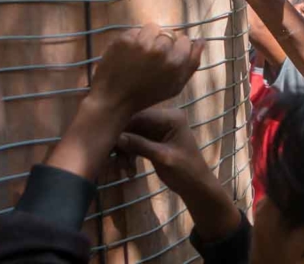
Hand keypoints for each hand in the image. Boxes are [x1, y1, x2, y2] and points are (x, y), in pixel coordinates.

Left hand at [89, 23, 203, 116]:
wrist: (114, 99)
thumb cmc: (147, 95)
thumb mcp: (176, 86)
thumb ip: (192, 63)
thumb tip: (201, 40)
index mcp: (176, 62)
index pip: (185, 41)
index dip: (177, 49)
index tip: (167, 58)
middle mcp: (161, 50)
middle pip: (169, 34)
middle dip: (162, 43)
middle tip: (151, 59)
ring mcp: (141, 43)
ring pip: (153, 28)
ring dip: (149, 37)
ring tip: (140, 53)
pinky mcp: (124, 39)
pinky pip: (136, 30)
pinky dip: (134, 39)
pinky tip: (129, 53)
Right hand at [117, 108, 241, 241]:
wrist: (196, 188)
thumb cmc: (186, 172)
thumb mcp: (162, 158)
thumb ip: (140, 145)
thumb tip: (116, 137)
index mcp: (171, 117)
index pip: (141, 116)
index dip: (122, 127)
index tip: (107, 139)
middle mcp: (164, 118)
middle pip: (134, 124)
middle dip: (123, 142)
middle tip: (114, 160)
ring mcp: (158, 128)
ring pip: (132, 134)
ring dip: (125, 151)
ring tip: (124, 170)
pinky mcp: (154, 139)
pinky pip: (135, 142)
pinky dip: (130, 155)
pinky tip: (129, 171)